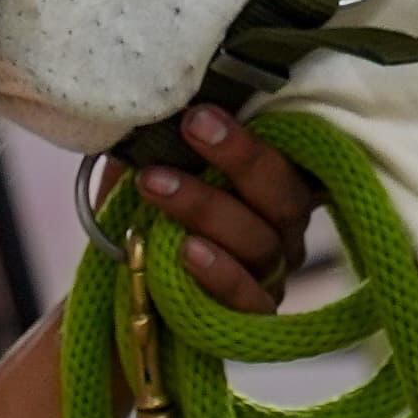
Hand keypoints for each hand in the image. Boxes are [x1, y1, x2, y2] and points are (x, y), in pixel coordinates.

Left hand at [136, 105, 320, 312]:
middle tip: (192, 127)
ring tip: (155, 185)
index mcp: (273, 187)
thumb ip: (166, 139)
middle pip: (284, 196)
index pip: (295, 158)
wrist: (123, 290)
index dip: (261, 135)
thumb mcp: (156, 169)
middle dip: (241, 158)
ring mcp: (271, 275)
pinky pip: (248, 298)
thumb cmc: (151, 217)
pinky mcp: (252, 317)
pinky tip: (186, 250)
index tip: (203, 112)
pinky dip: (219, 272)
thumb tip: (154, 100)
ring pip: (259, 241)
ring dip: (206, 207)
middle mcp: (284, 231)